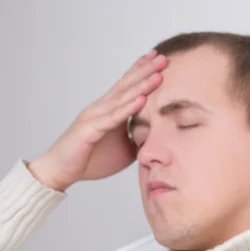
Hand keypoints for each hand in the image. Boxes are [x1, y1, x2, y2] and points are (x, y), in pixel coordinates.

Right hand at [28, 49, 166, 190]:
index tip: (159, 57)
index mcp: (108, 110)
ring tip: (158, 74)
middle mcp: (101, 108)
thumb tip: (158, 139)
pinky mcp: (90, 130)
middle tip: (164, 57)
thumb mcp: (124, 150)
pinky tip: (142, 99)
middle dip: (145, 71)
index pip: (127, 86)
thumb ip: (138, 140)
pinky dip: (128, 108)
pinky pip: (112, 118)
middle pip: (126, 85)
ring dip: (141, 86)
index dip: (142, 71)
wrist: (61, 171)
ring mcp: (95, 116)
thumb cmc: (91, 159)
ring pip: (122, 98)